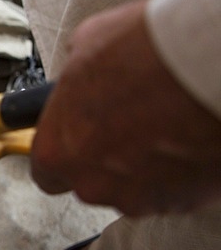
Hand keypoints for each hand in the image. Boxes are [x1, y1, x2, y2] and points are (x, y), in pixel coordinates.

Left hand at [31, 0, 220, 215]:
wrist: (211, 65)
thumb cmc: (148, 52)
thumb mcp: (87, 46)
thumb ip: (75, 80)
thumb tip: (81, 80)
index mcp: (58, 151)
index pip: (46, 170)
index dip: (64, 151)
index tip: (78, 136)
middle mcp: (94, 184)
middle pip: (92, 180)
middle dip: (108, 156)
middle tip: (132, 120)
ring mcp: (142, 198)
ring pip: (135, 187)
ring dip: (145, 164)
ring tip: (166, 123)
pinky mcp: (186, 202)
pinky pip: (175, 189)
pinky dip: (180, 170)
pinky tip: (189, 135)